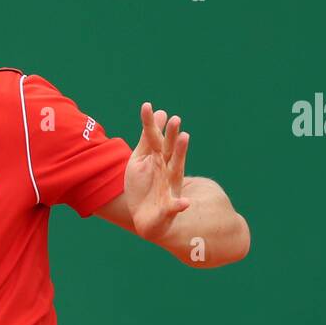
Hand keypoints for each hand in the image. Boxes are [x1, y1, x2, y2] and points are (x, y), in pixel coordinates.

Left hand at [123, 102, 190, 241]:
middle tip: (175, 119)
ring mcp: (169, 187)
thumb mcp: (141, 160)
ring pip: (175, 170)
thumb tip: (160, 112)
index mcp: (158, 158)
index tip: (146, 106)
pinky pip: (174, 206)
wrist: (145, 218)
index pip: (154, 138)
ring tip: (184, 138)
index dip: (150, 124)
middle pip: (169, 151)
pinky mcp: (168, 207)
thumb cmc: (144, 187)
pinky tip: (185, 202)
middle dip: (172, 135)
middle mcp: (167, 169)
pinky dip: (180, 204)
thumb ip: (148, 139)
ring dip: (180, 154)